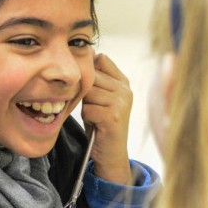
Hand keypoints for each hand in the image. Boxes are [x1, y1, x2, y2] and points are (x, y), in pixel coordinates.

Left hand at [81, 53, 132, 184]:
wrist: (111, 153)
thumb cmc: (100, 124)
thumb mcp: (99, 97)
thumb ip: (94, 79)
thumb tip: (82, 54)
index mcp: (123, 81)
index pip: (101, 59)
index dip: (89, 71)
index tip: (89, 87)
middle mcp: (125, 89)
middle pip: (91, 76)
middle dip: (85, 91)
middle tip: (92, 107)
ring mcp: (121, 102)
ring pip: (88, 92)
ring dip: (85, 105)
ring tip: (94, 116)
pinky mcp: (113, 116)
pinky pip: (87, 108)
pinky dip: (86, 117)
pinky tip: (96, 124)